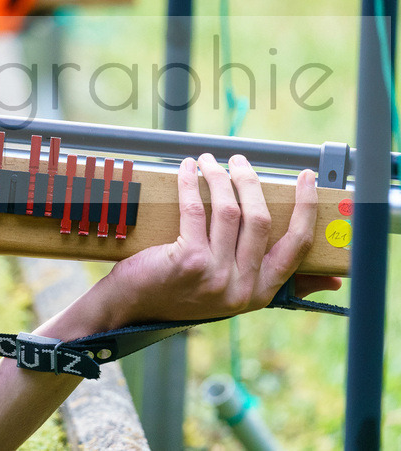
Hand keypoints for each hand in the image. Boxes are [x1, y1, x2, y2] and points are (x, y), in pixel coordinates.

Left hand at [86, 153, 339, 329]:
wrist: (132, 307)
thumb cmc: (179, 292)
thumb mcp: (230, 295)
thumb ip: (270, 282)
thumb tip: (335, 282)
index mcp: (260, 293)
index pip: (296, 247)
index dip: (305, 209)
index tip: (306, 179)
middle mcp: (243, 287)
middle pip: (261, 220)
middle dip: (250, 182)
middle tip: (239, 161)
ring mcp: (216, 275)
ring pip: (230, 211)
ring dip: (219, 177)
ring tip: (209, 160)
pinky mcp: (188, 261)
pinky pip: (195, 210)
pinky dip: (191, 184)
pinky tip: (187, 169)